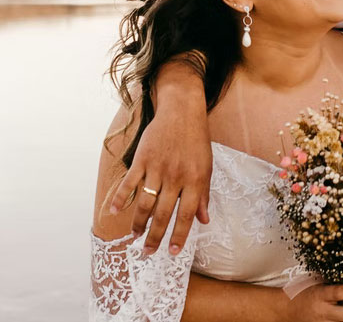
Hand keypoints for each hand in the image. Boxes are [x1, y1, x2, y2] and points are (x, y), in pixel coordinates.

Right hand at [109, 97, 211, 255]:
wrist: (182, 111)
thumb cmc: (196, 141)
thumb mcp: (206, 167)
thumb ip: (203, 194)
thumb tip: (204, 221)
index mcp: (195, 179)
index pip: (187, 214)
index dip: (180, 235)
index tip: (173, 252)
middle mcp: (176, 176)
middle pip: (163, 213)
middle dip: (155, 236)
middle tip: (148, 252)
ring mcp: (158, 168)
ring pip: (145, 203)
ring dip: (138, 223)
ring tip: (135, 236)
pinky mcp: (143, 159)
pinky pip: (129, 182)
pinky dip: (120, 197)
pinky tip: (114, 211)